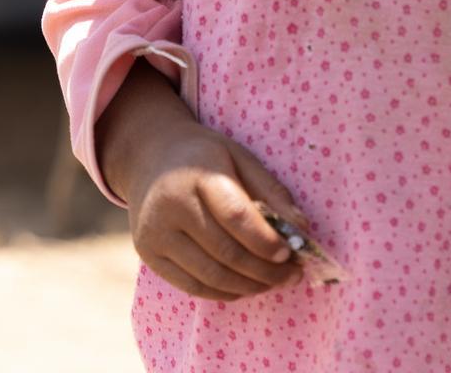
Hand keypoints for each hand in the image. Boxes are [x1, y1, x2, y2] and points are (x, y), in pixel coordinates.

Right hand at [95, 64, 311, 302]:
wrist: (149, 159)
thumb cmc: (203, 158)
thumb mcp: (238, 157)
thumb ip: (270, 190)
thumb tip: (302, 228)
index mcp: (196, 176)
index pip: (235, 216)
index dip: (265, 240)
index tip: (291, 253)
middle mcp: (170, 207)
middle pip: (225, 253)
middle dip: (265, 271)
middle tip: (292, 275)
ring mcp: (155, 234)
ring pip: (210, 276)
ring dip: (249, 286)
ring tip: (274, 283)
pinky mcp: (148, 255)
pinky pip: (192, 287)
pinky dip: (224, 292)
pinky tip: (246, 287)